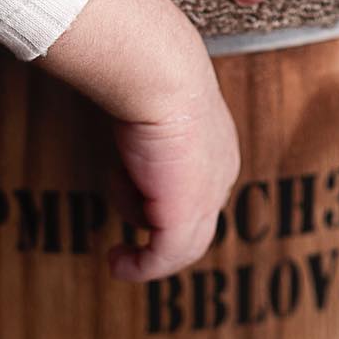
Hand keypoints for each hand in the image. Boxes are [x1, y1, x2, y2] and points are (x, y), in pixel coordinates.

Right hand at [107, 82, 240, 281]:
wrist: (160, 72)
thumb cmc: (151, 74)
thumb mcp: (149, 107)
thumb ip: (144, 131)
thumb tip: (123, 147)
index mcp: (218, 148)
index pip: (201, 191)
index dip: (168, 206)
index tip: (137, 209)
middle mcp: (221, 174)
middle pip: (197, 223)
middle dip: (161, 235)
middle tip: (131, 248)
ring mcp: (208, 196)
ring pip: (184, 244)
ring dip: (148, 254)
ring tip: (119, 257)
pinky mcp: (185, 214)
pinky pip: (164, 255)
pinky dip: (141, 267)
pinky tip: (118, 265)